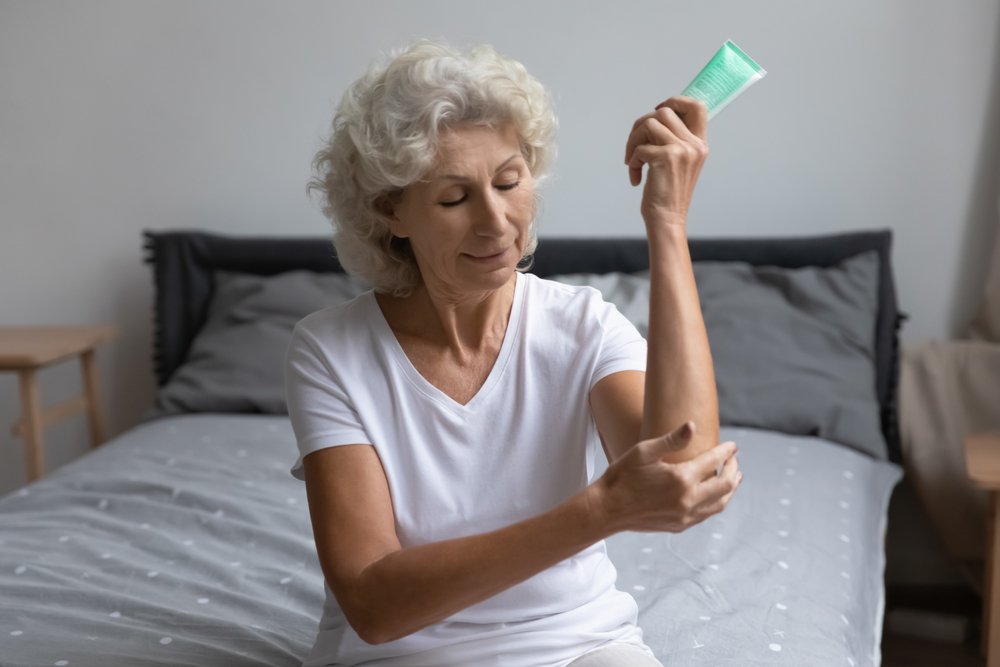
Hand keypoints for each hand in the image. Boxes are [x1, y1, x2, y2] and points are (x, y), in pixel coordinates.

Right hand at [592, 421, 740, 532]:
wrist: (606, 509)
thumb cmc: (622, 476)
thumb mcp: (643, 452)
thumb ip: (671, 440)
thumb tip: (692, 426)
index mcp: (681, 478)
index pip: (714, 461)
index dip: (726, 452)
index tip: (732, 446)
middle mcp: (687, 500)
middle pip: (725, 485)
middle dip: (733, 469)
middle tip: (733, 460)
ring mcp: (685, 516)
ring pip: (719, 503)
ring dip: (729, 489)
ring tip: (733, 478)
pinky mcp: (679, 526)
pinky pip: (706, 514)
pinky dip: (715, 502)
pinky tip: (713, 495)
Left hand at [624, 96, 708, 227]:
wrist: (667, 220)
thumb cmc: (668, 194)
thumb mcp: (678, 164)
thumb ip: (674, 141)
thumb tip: (654, 119)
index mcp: (700, 144)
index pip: (697, 106)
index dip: (675, 100)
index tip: (657, 109)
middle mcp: (695, 145)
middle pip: (663, 111)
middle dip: (641, 125)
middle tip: (634, 146)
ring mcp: (682, 150)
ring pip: (648, 123)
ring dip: (633, 141)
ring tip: (632, 161)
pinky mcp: (666, 158)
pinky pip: (640, 147)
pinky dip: (632, 162)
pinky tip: (636, 178)